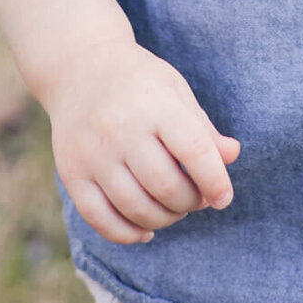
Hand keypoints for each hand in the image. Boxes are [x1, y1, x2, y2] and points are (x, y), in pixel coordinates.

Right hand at [46, 39, 240, 245]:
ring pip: (136, 208)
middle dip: (190, 203)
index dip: (215, 180)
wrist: (79, 68)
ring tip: (173, 209)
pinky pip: (101, 219)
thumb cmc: (139, 82)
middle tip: (196, 198)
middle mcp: (120, 128)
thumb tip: (232, 155)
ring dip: (164, 220)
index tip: (224, 197)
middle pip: (166, 187)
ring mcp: (92, 153)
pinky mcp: (71, 172)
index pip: (193, 149)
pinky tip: (145, 230)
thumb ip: (202, 128)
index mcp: (154, 103)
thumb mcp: (175, 90)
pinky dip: (128, 234)